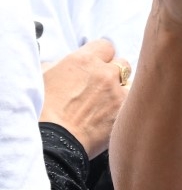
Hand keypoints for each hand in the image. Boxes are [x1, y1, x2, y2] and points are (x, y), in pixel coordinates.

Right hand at [40, 39, 130, 158]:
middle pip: (122, 63)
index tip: (97, 66)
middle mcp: (104, 72)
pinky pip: (132, 102)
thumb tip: (59, 64)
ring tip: (107, 104)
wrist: (52, 143)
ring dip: (122, 90)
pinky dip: (125, 107)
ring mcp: (117, 90)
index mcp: (83, 60)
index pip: (106, 46)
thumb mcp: (42, 79)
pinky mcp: (124, 109)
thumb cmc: (41, 112)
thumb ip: (57, 66)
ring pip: (130, 82)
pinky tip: (112, 116)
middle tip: (102, 87)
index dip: (102, 56)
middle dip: (114, 73)